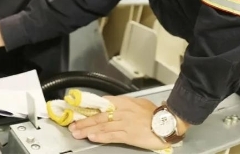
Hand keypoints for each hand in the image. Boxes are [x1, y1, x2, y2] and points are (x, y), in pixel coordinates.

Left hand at [68, 96, 188, 150]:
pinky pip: (112, 135)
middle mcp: (123, 111)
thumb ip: (124, 104)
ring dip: (88, 130)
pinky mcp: (129, 135)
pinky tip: (92, 137)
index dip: (89, 109)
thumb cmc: (154, 114)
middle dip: (84, 121)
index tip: (78, 112)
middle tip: (73, 126)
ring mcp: (125, 123)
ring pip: (103, 126)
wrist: (167, 122)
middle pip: (100, 116)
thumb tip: (111, 106)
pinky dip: (101, 136)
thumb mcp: (138, 103)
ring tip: (77, 133)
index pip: (103, 104)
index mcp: (124, 102)